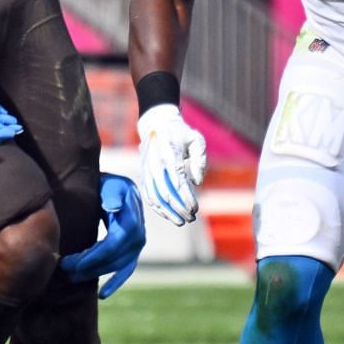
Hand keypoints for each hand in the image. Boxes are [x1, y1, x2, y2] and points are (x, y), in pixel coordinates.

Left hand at [60, 173, 146, 297]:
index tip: (70, 261)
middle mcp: (138, 236)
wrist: (118, 188)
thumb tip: (113, 207)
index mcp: (131, 219)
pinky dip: (115, 283)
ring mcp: (137, 246)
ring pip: (117, 266)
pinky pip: (126, 271)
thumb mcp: (110, 184)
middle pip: (112, 258)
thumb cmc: (109, 185)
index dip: (92, 256)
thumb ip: (111, 193)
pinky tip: (102, 294)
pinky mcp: (132, 252)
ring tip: (72, 277)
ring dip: (95, 273)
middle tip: (64, 270)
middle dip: (88, 266)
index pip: (112, 245)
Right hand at [137, 104, 206, 225]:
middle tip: (191, 217)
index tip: (196, 208)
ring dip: (167, 212)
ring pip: (154, 196)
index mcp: (169, 153)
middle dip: (179, 208)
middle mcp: (155, 163)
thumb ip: (200, 160)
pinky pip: (148, 194)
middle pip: (166, 193)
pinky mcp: (143, 174)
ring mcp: (147, 169)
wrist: (156, 123)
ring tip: (180, 221)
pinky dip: (157, 207)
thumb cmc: (180, 133)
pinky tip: (168, 215)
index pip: (178, 182)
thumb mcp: (196, 140)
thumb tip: (196, 182)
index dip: (187, 198)